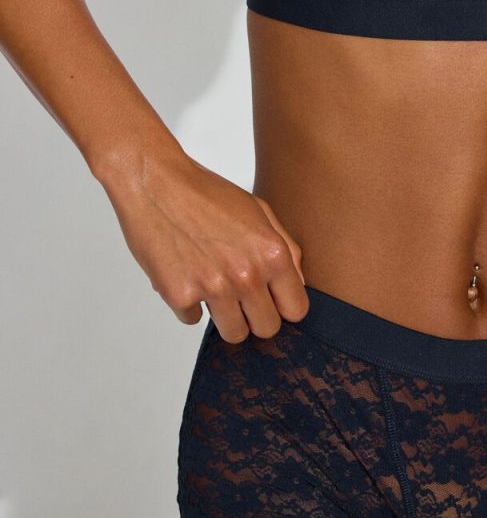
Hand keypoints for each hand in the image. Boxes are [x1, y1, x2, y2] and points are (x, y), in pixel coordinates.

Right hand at [107, 150, 310, 342]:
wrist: (156, 183)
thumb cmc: (207, 193)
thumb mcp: (259, 211)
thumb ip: (286, 248)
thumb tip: (299, 284)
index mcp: (272, 254)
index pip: (296, 310)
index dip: (285, 306)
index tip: (272, 300)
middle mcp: (247, 275)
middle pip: (267, 329)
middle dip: (256, 316)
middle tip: (241, 297)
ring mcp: (213, 288)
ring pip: (234, 334)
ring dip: (226, 316)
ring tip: (214, 287)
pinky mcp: (179, 296)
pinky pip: (193, 321)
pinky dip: (189, 304)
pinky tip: (185, 274)